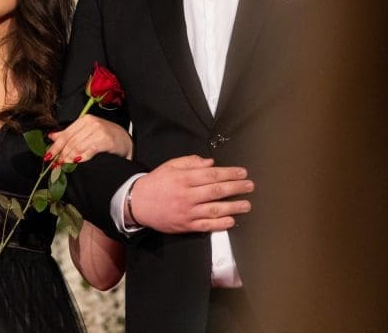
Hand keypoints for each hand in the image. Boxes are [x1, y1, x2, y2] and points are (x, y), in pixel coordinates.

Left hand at [46, 115, 132, 163]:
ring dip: (69, 157)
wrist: (126, 141)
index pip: (66, 134)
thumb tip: (52, 136)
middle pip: (70, 141)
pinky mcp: (105, 140)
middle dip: (61, 154)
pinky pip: (89, 150)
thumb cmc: (106, 136)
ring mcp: (98, 131)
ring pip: (78, 146)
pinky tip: (77, 161)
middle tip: (56, 164)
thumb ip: (70, 134)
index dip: (56, 146)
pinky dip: (81, 157)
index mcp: (84, 120)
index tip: (48, 156)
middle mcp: (91, 123)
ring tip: (65, 165)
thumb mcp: (87, 132)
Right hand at [127, 155, 252, 233]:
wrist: (137, 203)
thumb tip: (211, 163)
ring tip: (247, 204)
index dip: (229, 173)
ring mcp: (187, 212)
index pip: (211, 175)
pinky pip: (206, 225)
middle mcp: (187, 195)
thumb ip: (190, 162)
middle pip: (216, 191)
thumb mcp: (170, 166)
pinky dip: (220, 224)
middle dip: (236, 188)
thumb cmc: (156, 183)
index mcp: (183, 178)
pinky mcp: (186, 225)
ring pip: (215, 209)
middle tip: (250, 186)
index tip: (243, 172)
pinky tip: (232, 220)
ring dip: (233, 207)